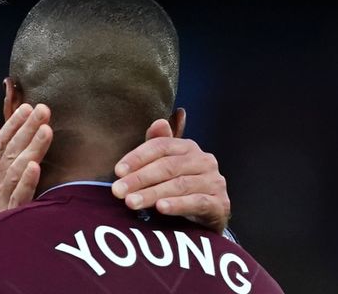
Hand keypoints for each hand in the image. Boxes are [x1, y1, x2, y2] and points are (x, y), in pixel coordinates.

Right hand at [0, 103, 52, 227]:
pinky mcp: (8, 216)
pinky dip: (25, 181)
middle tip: (42, 110)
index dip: (14, 123)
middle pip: (10, 151)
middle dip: (26, 128)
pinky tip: (35, 167)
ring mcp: (1, 198)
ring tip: (45, 130)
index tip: (28, 106)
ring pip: (15, 169)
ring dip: (30, 149)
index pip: (2, 142)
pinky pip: (18, 197)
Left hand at [111, 114, 229, 232]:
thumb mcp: (164, 166)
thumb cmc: (178, 186)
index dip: (137, 157)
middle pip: (167, 166)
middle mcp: (203, 160)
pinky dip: (177, 205)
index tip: (117, 171)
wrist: (207, 215)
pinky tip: (160, 208)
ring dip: (152, 194)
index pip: (160, 146)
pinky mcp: (220, 203)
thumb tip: (158, 122)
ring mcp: (214, 181)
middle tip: (118, 191)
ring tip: (130, 202)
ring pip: (179, 185)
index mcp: (187, 147)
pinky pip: (196, 202)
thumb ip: (157, 145)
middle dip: (139, 179)